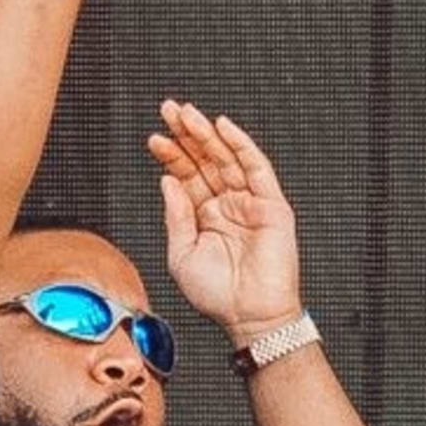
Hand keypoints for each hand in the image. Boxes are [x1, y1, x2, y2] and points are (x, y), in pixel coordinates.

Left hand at [148, 100, 303, 338]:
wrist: (250, 315)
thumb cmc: (217, 295)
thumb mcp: (181, 255)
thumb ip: (176, 216)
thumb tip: (168, 182)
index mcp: (203, 216)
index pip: (185, 175)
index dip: (171, 155)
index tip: (155, 138)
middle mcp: (225, 205)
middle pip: (204, 160)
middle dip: (186, 134)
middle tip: (168, 110)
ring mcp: (248, 202)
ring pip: (226, 158)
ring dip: (207, 134)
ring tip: (187, 114)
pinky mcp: (270, 204)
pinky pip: (257, 167)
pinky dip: (241, 145)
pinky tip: (224, 127)